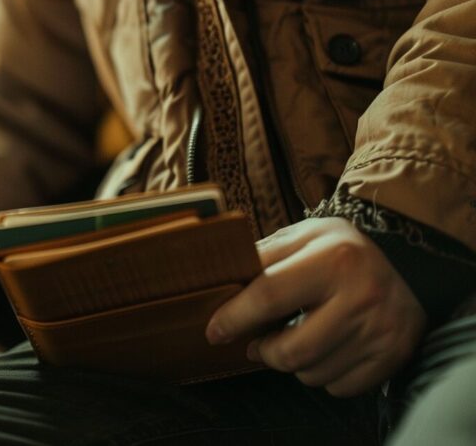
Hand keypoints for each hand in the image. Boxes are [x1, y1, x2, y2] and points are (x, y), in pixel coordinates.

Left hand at [205, 217, 426, 396]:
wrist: (408, 262)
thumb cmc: (340, 250)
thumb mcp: (302, 236)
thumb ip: (262, 257)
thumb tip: (219, 282)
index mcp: (334, 258)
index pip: (268, 297)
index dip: (234, 318)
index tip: (214, 332)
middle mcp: (362, 295)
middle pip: (291, 351)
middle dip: (264, 351)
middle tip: (257, 342)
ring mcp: (382, 329)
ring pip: (312, 374)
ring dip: (293, 363)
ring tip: (297, 338)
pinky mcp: (394, 354)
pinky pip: (339, 386)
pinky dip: (323, 374)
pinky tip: (325, 348)